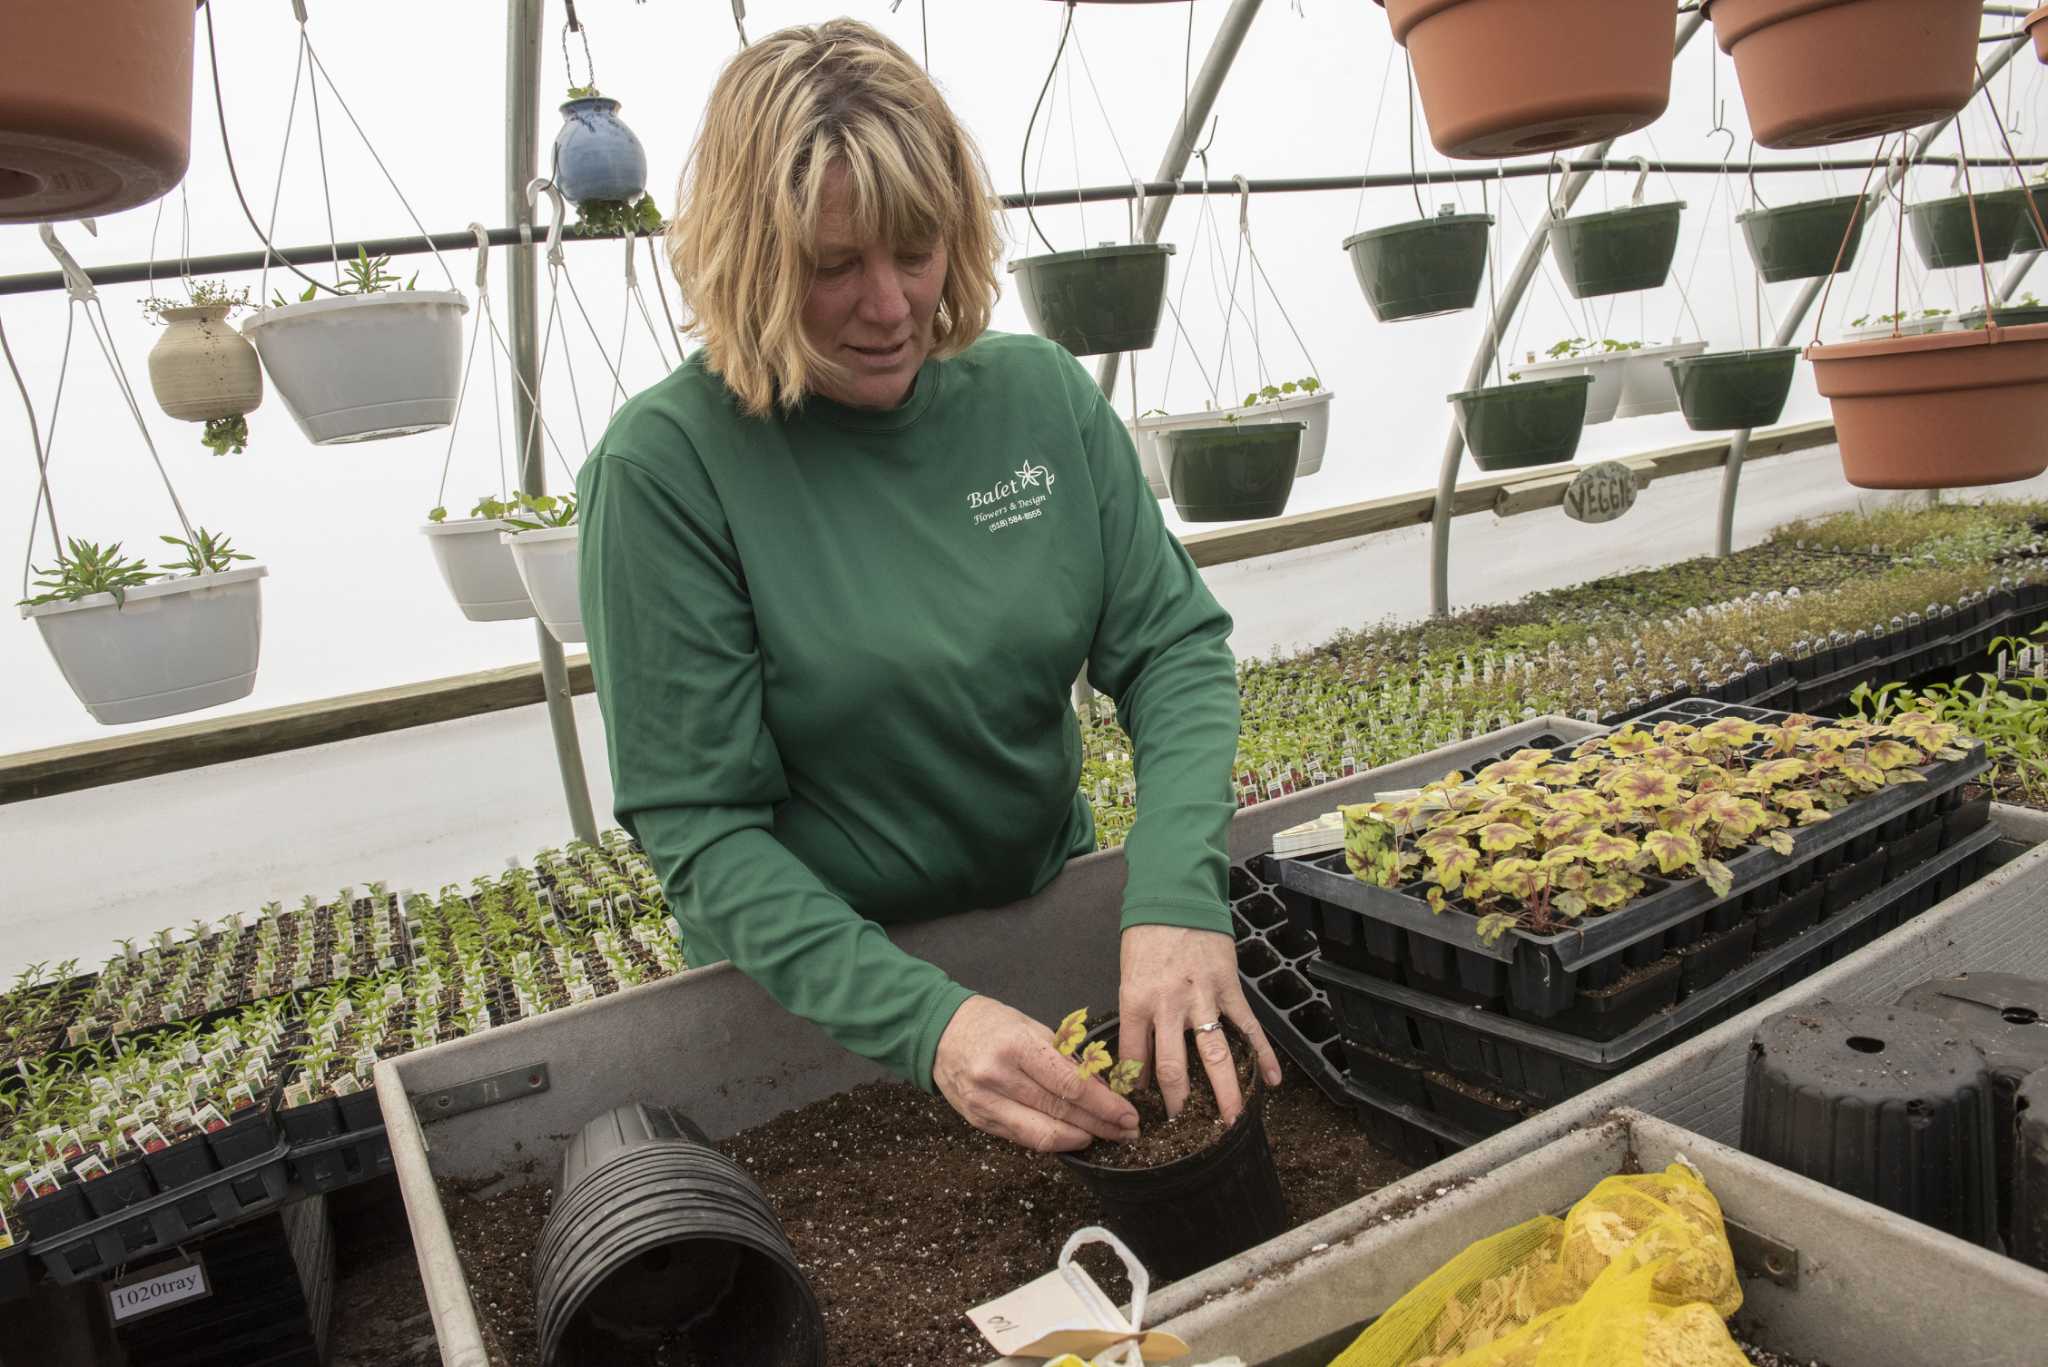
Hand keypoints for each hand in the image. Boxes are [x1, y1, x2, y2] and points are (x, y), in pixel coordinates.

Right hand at [933, 995, 1139, 1153]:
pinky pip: (1024, 1139)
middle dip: (1101, 1125)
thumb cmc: (990, 1024)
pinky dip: (1054, 1140)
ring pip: (1043, 1134)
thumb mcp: (1033, 1027)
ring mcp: (986, 1103)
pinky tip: (1074, 1137)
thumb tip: (1102, 1088)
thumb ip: (1066, 1059)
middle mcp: (999, 1077)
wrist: (939, 1033)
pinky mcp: (979, 1121)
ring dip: (1081, 1138)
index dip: (1104, 1105)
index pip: (1070, 1085)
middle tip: (1127, 1131)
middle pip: (1061, 1112)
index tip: (1128, 1114)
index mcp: (1017, 1046)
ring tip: (1107, 1138)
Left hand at [1116, 924, 1282, 1124]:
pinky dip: (1263, 1054)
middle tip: (1182, 1132)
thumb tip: (1137, 1061)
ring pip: (1214, 1055)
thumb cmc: (1146, 937)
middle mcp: (1168, 1006)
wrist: (1175, 897)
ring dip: (1225, 1092)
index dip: (1134, 1090)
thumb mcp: (1127, 976)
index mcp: (1136, 1003)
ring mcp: (1202, 998)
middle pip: (1173, 1068)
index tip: (1138, 1112)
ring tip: (1230, 1123)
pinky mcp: (1228, 988)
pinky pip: (1248, 1027)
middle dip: (1178, 1104)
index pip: (1132, 1059)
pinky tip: (1272, 1081)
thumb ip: (1135, 1017)